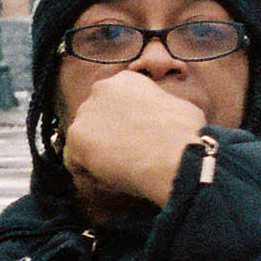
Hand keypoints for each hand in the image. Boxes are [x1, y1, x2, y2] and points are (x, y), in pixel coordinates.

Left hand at [61, 70, 208, 211]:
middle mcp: (100, 90)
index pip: (112, 103)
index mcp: (125, 80)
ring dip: (97, 157)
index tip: (134, 139)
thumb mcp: (175, 106)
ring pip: (83, 141)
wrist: (175, 155)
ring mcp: (85, 114)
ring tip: (122, 170)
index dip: (122, 125)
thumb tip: (160, 119)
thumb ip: (155, 108)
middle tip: (126, 156)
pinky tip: (112, 180)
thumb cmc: (185, 134)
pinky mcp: (76, 139)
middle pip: (94, 120)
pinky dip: (90, 175)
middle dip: (106, 138)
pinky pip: (75, 163)